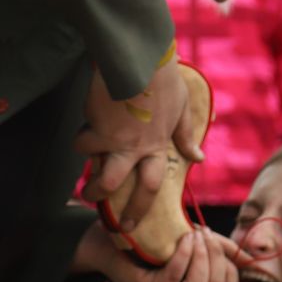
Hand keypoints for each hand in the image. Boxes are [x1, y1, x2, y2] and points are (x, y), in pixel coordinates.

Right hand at [76, 58, 202, 230]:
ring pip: (99, 174)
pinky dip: (82, 138)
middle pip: (122, 188)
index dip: (140, 207)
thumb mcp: (180, 107)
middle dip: (111, 205)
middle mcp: (137, 149)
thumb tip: (199, 158)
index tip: (131, 223)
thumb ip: (184, 135)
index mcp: (158, 145)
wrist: (140, 58)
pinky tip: (86, 130)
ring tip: (85, 186)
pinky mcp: (98, 127)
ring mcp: (116, 140)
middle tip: (102, 213)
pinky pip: (83, 142)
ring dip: (91, 183)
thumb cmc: (162, 78)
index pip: (151, 185)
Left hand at [76, 222, 240, 281]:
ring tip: (195, 235)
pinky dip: (185, 255)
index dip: (230, 268)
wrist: (109, 243)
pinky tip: (183, 239)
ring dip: (202, 256)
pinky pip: (177, 277)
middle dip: (216, 257)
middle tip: (204, 234)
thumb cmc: (150, 242)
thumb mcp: (190, 245)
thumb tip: (247, 256)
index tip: (218, 242)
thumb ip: (217, 250)